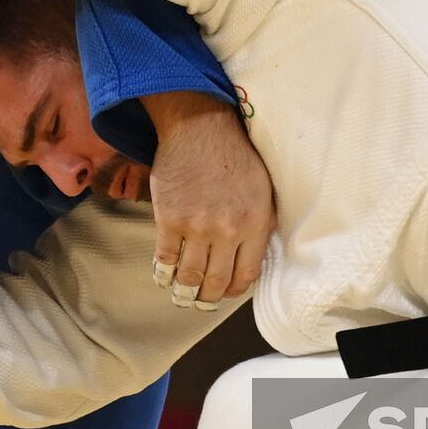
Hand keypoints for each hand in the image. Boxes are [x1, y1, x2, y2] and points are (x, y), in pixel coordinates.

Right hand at [141, 91, 275, 307]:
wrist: (200, 129)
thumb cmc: (235, 156)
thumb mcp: (264, 191)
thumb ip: (260, 225)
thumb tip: (253, 257)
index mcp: (255, 224)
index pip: (247, 275)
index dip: (235, 290)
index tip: (227, 291)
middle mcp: (227, 230)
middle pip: (217, 282)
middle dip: (209, 297)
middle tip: (203, 299)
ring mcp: (196, 226)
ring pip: (189, 276)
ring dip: (185, 291)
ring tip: (182, 293)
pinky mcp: (169, 219)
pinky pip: (165, 258)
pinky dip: (163, 272)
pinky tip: (164, 274)